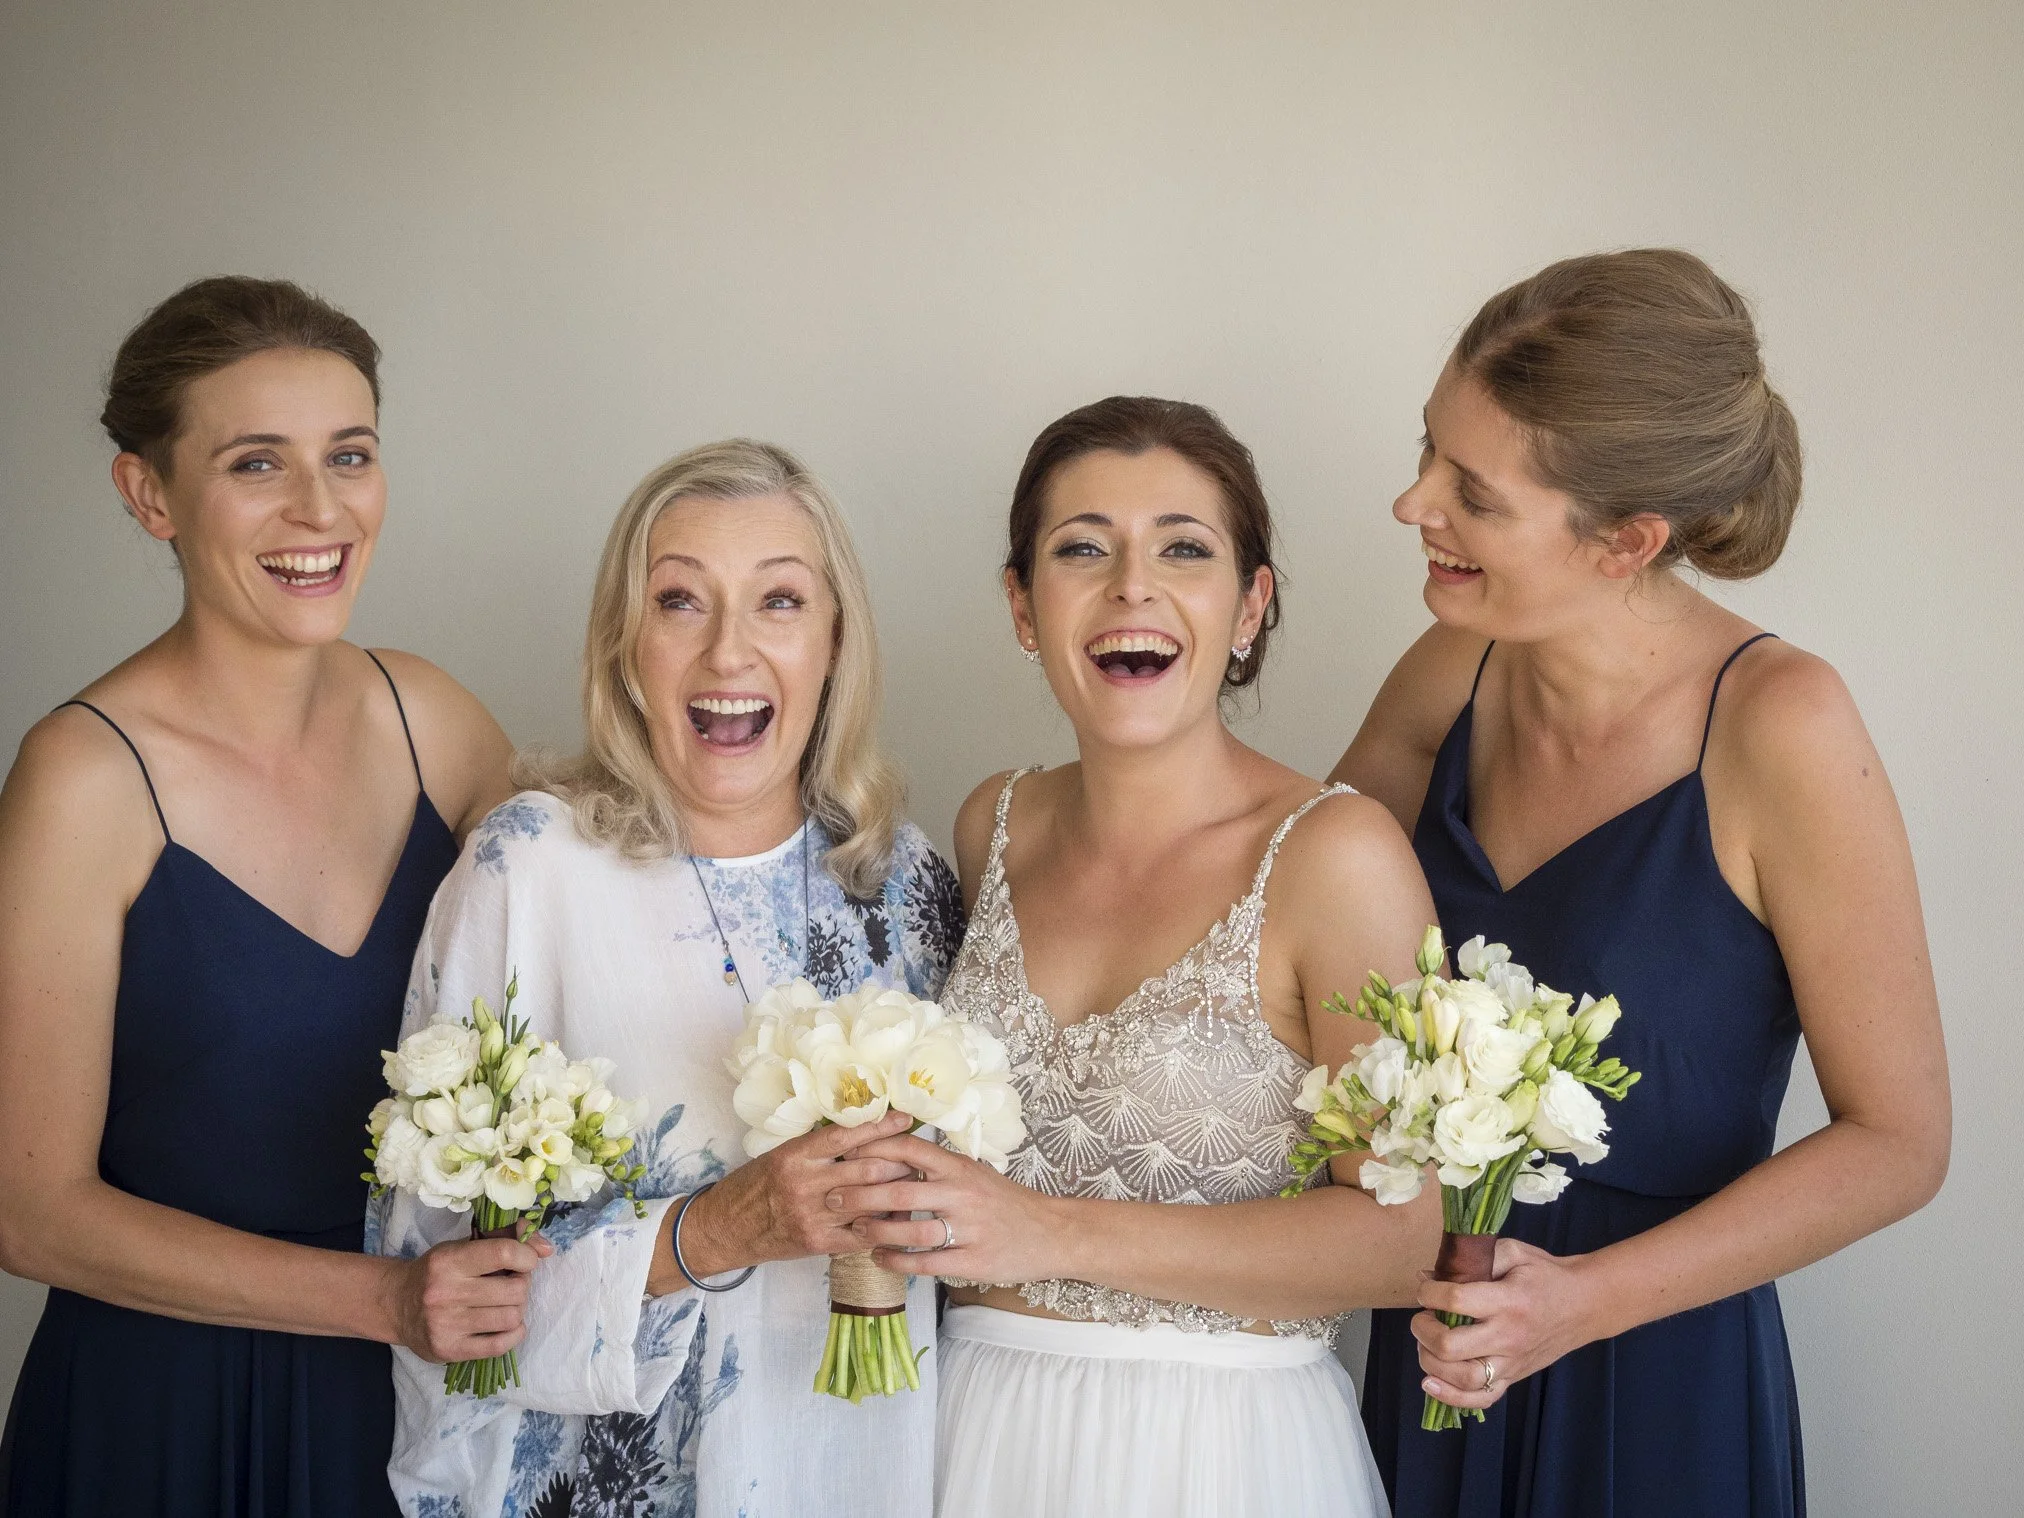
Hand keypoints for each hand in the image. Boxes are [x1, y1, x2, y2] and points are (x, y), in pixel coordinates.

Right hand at [388, 1233, 550, 1363]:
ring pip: (511, 1317)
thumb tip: (547, 1248)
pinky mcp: (449, 1350)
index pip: (504, 1253)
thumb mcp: (465, 1245)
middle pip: (515, 1289)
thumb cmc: (439, 1271)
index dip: (527, 1256)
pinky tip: (506, 1325)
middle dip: (522, 1285)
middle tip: (510, 1285)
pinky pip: (500, 1346)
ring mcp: (446, 1324)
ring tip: (505, 1304)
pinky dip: (513, 1335)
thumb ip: (506, 1238)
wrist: (396, 1304)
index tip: (525, 1261)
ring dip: (517, 1310)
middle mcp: (446, 1292)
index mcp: (450, 1260)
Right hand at [675, 1111, 916, 1277]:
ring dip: (897, 1193)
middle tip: (916, 1158)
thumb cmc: (754, 1186)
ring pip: (870, 1202)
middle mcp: (806, 1183)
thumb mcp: (780, 1156)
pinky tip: (898, 1219)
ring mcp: (813, 1216)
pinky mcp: (818, 1243)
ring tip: (914, 1185)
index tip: (906, 1118)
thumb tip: (862, 1135)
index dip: (880, 1126)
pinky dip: (883, 1225)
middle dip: (898, 1163)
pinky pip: (861, 1234)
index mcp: (796, 1155)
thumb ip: (817, 1149)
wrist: (725, 1228)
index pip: (846, 1135)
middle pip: (867, 1168)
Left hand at [834, 1132, 1065, 1284]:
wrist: (1050, 1233)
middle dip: (859, 1196)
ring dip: (874, 1233)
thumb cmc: (1005, 1202)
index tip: (844, 1154)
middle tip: (831, 1198)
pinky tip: (879, 1260)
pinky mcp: (972, 1261)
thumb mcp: (975, 1173)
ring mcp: (968, 1229)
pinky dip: (896, 1262)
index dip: (873, 1149)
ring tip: (853, 1232)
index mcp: (960, 1168)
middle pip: (900, 1191)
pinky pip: (925, 1263)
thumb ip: (939, 1167)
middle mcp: (962, 1194)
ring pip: (910, 1231)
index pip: (910, 1150)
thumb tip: (891, 1154)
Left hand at [1411, 1238, 1600, 1411]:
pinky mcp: (1515, 1378)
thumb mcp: (1514, 1252)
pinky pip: (1482, 1399)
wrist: (1585, 1304)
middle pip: (1452, 1347)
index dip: (1429, 1293)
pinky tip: (1430, 1383)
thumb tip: (1429, 1275)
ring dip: (1431, 1362)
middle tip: (1422, 1317)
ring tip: (1426, 1343)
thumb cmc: (1546, 1275)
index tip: (1425, 1286)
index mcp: (1508, 1301)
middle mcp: (1509, 1337)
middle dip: (1424, 1330)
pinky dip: (1451, 1397)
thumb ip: (1473, 1258)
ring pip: (1463, 1378)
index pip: (1456, 1301)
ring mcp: (1512, 1363)